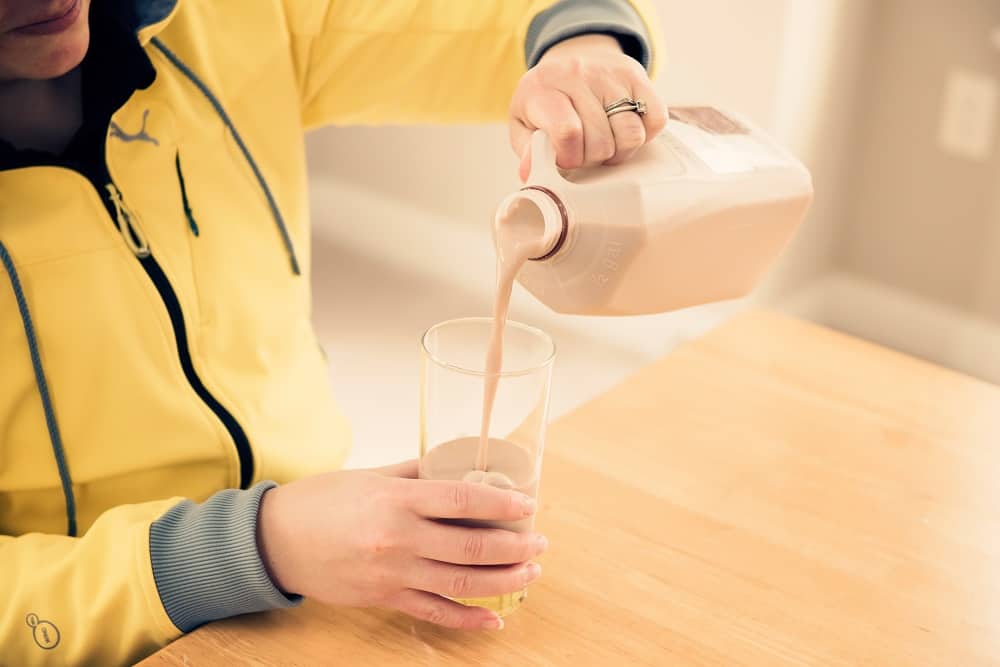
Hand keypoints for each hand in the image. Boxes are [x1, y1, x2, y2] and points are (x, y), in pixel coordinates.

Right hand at [256, 460, 546, 629]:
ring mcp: (392, 574)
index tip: (528, 506)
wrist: (275, 540)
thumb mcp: (372, 475)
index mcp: (397, 500)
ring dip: (503, 580)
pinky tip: (494, 618)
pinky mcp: (384, 599)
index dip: (502, 504)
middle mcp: (399, 538)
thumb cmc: (323, 501)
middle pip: (471, 547)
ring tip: (530, 572)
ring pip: (461, 583)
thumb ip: (417, 473)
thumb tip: (458, 466)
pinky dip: (468, 619)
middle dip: (515, 546)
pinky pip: (434, 613)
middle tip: (539, 542)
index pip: (463, 501)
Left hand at [509, 33, 667, 180]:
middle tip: (584, 150)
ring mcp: (610, 73)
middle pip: (602, 142)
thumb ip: (526, 149)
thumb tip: (530, 171)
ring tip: (605, 143)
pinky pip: (656, 120)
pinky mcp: (636, 75)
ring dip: (620, 151)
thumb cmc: (546, 100)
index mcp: (542, 89)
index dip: (571, 158)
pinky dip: (645, 134)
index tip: (566, 160)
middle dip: (593, 158)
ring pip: (631, 134)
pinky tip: (623, 130)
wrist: (569, 58)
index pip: (568, 132)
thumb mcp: (522, 123)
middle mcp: (577, 74)